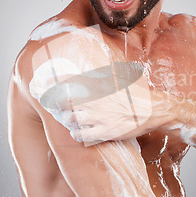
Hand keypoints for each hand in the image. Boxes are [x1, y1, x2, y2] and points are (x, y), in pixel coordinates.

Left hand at [37, 61, 173, 143]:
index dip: (51, 81)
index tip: (41, 81)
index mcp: (98, 84)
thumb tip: (95, 61)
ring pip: (70, 120)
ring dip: (69, 119)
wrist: (154, 109)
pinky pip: (80, 135)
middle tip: (57, 104)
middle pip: (64, 103)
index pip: (67, 81)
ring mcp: (98, 118)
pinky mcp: (103, 132)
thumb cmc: (138, 92)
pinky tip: (81, 131)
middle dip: (58, 103)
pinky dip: (77, 133)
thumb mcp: (121, 75)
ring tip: (73, 118)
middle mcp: (95, 101)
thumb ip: (104, 71)